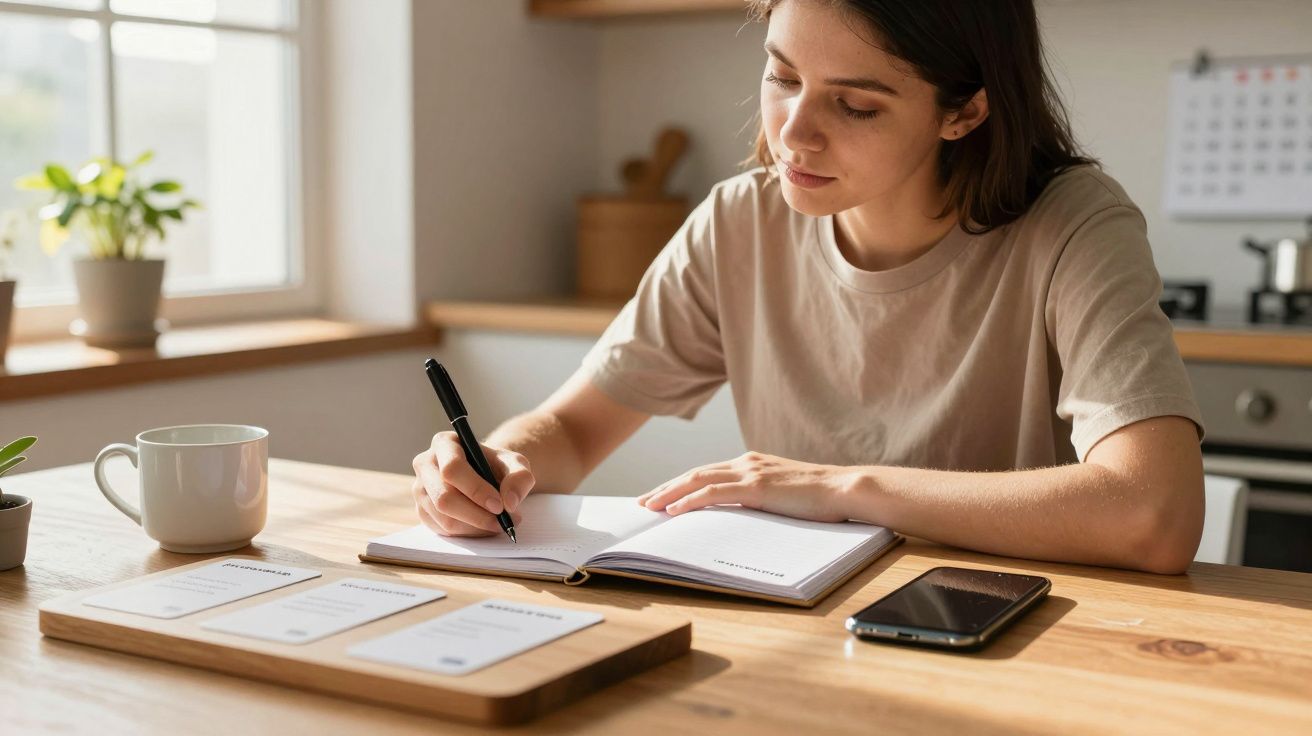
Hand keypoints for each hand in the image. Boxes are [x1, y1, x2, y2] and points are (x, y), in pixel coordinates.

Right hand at [412, 432, 534, 536]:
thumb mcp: (515, 463)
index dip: (476, 490)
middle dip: (476, 515)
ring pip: (444, 518)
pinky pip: (442, 530)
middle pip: (444, 497)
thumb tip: (509, 502)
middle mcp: (425, 464)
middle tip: (502, 522)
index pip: (452, 469)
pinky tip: (484, 527)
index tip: (499, 505)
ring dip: (475, 527)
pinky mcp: (422, 511)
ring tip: (499, 524)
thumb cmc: (496, 466)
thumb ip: (519, 477)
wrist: (484, 475)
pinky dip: (468, 533)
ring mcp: (419, 489)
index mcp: (444, 444)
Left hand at [637, 451, 854, 521]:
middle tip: (642, 501)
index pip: (707, 472)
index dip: (680, 484)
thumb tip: (740, 516)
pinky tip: (673, 510)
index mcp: (752, 463)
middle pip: (695, 473)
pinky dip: (690, 500)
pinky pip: (714, 493)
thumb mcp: (783, 496)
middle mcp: (747, 462)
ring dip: (669, 493)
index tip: (660, 496)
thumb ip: (760, 498)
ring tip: (649, 507)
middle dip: (666, 487)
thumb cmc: (821, 498)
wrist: (846, 489)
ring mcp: (751, 472)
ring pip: (698, 480)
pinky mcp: (757, 486)